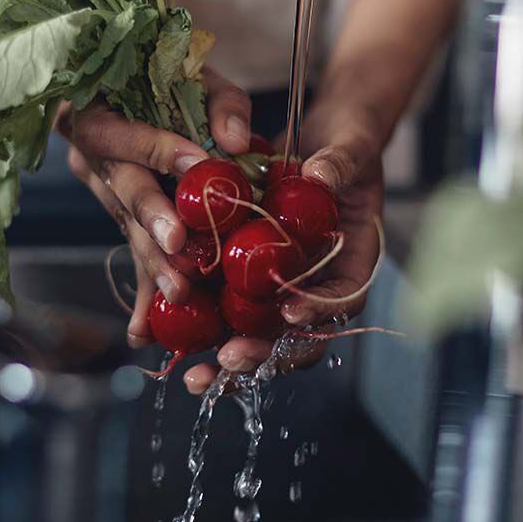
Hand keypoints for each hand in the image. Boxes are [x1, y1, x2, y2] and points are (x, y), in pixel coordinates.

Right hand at [57, 67, 252, 347]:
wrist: (137, 89)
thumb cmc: (167, 78)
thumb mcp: (197, 76)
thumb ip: (221, 103)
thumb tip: (237, 142)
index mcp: (95, 115)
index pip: (121, 135)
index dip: (157, 149)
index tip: (195, 162)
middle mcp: (92, 160)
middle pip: (122, 193)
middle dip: (152, 222)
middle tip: (178, 246)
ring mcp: (104, 195)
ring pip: (129, 231)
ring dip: (154, 264)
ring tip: (178, 293)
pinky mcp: (122, 222)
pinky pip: (133, 257)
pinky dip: (143, 294)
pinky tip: (144, 333)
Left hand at [183, 101, 385, 393]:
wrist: (322, 144)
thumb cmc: (347, 147)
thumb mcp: (349, 149)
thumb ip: (341, 164)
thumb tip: (319, 175)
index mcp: (353, 264)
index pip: (344, 299)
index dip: (320, 311)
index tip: (291, 314)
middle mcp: (318, 286)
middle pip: (298, 337)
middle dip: (264, 353)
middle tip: (230, 358)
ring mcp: (282, 289)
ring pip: (259, 336)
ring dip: (229, 362)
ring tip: (195, 377)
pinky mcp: (249, 282)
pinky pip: (227, 311)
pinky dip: (201, 330)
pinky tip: (168, 344)